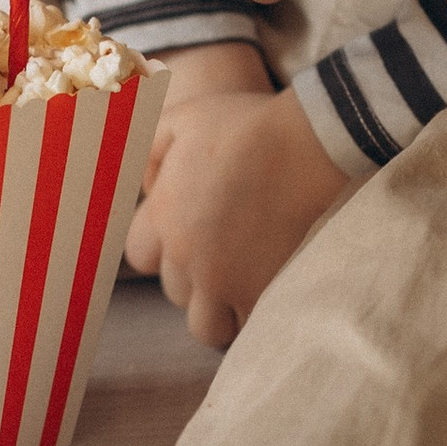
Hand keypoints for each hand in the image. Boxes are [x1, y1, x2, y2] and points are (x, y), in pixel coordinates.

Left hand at [124, 74, 351, 349]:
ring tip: (237, 283)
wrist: (308, 143)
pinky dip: (250, 314)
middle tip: (222, 251)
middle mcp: (187, 256)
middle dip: (192, 276)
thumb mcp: (181, 119)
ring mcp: (226, 280)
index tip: (185, 230)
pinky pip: (246, 326)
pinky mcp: (263, 290)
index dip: (158, 244)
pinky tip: (262, 286)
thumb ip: (149, 153)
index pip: (138, 255)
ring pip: (205, 326)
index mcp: (163, 216)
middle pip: (174, 291)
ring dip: (216, 310)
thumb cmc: (246, 125)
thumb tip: (147, 188)